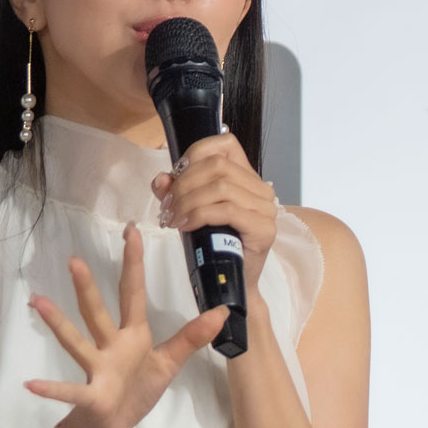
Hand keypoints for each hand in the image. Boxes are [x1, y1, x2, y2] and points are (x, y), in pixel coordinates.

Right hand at [24, 222, 230, 427]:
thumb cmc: (135, 392)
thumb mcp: (168, 363)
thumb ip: (191, 338)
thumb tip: (222, 311)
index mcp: (131, 336)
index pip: (132, 293)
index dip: (133, 263)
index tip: (132, 231)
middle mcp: (110, 347)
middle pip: (97, 312)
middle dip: (87, 287)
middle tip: (75, 259)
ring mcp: (97, 370)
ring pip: (76, 343)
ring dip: (58, 324)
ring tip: (38, 301)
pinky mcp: (91, 397)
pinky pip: (71, 392)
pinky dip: (52, 389)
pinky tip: (31, 384)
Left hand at [150, 132, 278, 294]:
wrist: (231, 283)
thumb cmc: (213, 247)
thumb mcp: (190, 211)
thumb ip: (176, 191)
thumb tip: (161, 179)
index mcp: (246, 177)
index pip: (225, 144)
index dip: (195, 154)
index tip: (175, 177)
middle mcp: (260, 188)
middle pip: (217, 166)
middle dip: (184, 184)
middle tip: (168, 207)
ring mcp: (265, 208)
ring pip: (220, 187)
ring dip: (188, 201)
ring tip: (173, 219)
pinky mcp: (263, 228)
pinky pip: (226, 210)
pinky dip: (199, 215)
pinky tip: (185, 226)